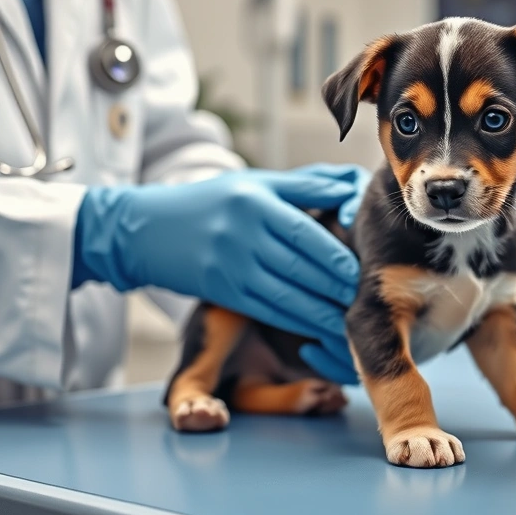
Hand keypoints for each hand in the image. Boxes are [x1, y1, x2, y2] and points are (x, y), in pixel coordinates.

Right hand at [72, 169, 362, 383]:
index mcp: (255, 201)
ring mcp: (229, 264)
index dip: (337, 256)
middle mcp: (242, 233)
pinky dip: (298, 322)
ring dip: (323, 314)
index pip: (306, 233)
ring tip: (353, 324)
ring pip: (287, 295)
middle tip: (369, 301)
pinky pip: (268, 310)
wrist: (146, 229)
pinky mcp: (220, 290)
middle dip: (338, 289)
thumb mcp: (255, 183)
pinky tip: (321, 331)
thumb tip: (353, 186)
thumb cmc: (213, 201)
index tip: (364, 270)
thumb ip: (305, 185)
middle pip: (301, 267)